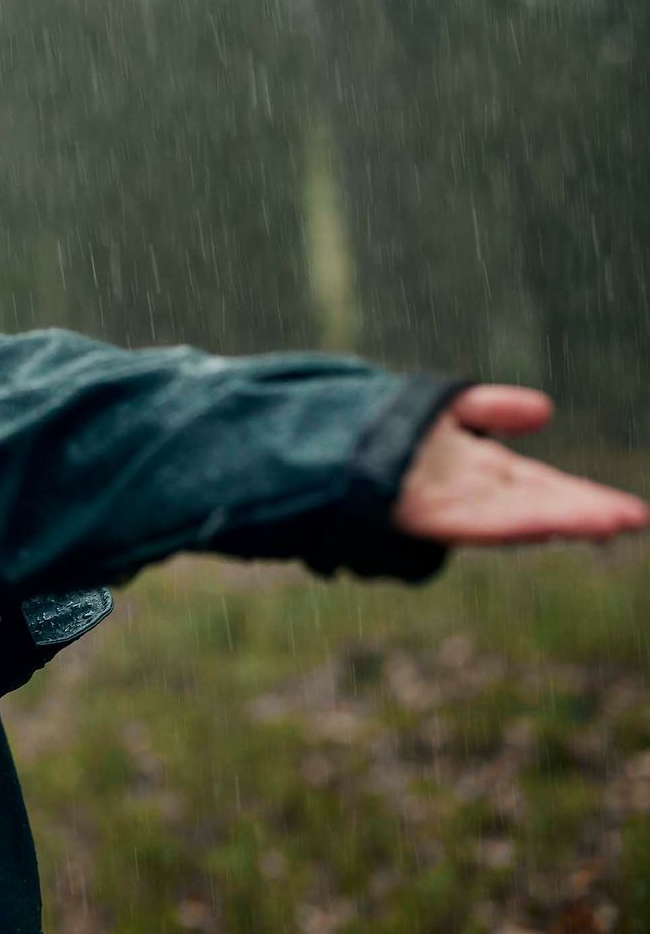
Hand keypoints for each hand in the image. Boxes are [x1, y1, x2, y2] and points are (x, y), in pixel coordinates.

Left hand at [393, 384, 648, 544]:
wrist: (314, 441)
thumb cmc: (375, 429)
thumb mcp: (440, 411)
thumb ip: (488, 409)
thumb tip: (544, 410)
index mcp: (476, 473)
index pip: (540, 488)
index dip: (582, 499)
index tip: (626, 512)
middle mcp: (464, 494)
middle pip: (531, 505)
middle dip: (579, 513)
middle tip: (631, 519)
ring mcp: (440, 506)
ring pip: (506, 517)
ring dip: (554, 520)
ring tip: (604, 523)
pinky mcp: (411, 512)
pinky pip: (462, 520)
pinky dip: (498, 522)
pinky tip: (535, 524)